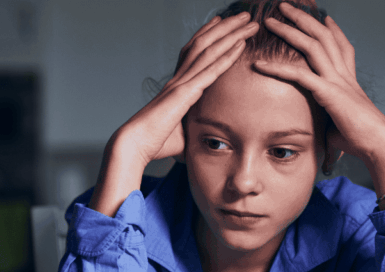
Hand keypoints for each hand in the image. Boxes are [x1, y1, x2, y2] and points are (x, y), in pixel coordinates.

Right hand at [111, 12, 257, 165]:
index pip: (192, 52)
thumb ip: (194, 128)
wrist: (135, 144)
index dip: (206, 34)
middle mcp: (178, 79)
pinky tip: (240, 45)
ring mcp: (181, 83)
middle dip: (226, 27)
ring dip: (231, 34)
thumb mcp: (181, 133)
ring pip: (209, 50)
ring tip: (249, 21)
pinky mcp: (184, 94)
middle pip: (204, 44)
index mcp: (175, 86)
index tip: (220, 21)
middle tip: (244, 15)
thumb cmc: (156, 143)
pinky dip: (227, 56)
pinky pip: (210, 71)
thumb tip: (207, 139)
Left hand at [251, 2, 384, 163]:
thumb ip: (329, 120)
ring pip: (313, 45)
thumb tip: (323, 130)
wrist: (379, 145)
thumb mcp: (340, 124)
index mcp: (349, 80)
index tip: (325, 17)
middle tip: (286, 6)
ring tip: (271, 20)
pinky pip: (299, 75)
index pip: (342, 48)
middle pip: (324, 37)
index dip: (334, 30)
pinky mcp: (328, 93)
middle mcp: (344, 75)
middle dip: (304, 19)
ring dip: (290, 30)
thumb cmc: (361, 140)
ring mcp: (337, 81)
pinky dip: (277, 69)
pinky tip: (258, 64)